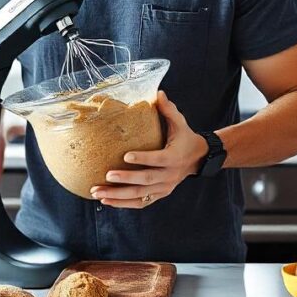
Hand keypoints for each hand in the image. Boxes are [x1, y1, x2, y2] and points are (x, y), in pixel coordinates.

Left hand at [90, 91, 208, 208]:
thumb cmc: (184, 137)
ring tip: (98, 192)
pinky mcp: (159, 194)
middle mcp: (170, 175)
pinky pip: (140, 202)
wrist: (198, 158)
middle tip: (107, 175)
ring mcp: (164, 187)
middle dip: (126, 179)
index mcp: (174, 157)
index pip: (158, 159)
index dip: (143, 159)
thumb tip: (158, 92)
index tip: (125, 156)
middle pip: (146, 180)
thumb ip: (168, 109)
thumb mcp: (180, 123)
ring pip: (140, 195)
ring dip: (118, 196)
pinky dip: (123, 204)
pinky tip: (106, 201)